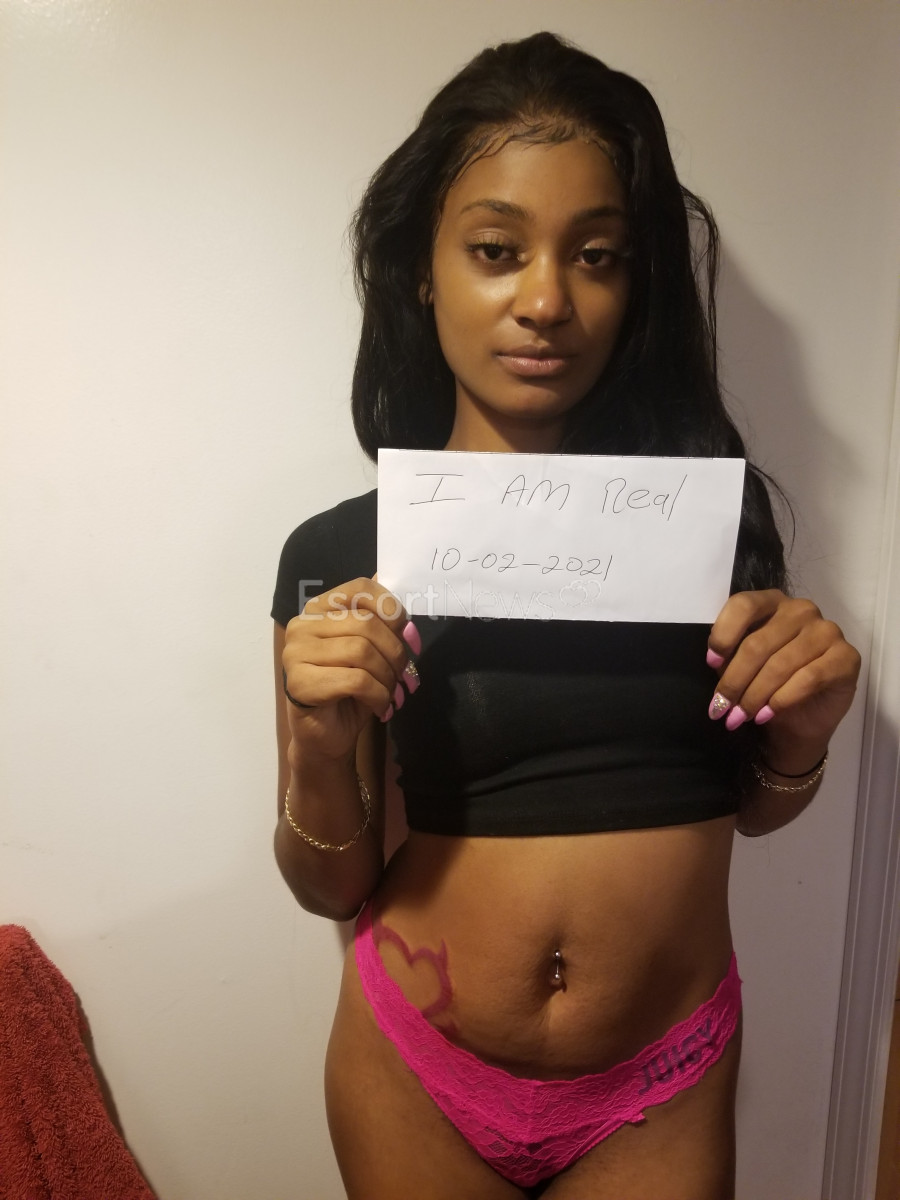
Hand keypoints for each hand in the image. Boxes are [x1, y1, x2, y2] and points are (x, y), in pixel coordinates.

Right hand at [282, 578, 420, 761]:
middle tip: (405, 674)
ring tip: (391, 691)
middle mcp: (302, 624)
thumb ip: (377, 615)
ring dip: (387, 677)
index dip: (393, 611)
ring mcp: (295, 653)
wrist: (326, 735)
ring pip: (362, 651)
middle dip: (395, 652)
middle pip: (366, 624)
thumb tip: (393, 578)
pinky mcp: (299, 682)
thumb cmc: (349, 689)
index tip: (409, 636)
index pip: (361, 589)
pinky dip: (378, 695)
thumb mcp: (370, 647)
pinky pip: (355, 680)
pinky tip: (380, 706)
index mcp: (319, 608)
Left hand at [706, 590, 860, 754]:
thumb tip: (716, 662)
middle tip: (720, 709)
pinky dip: (782, 700)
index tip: (711, 664)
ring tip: (739, 717)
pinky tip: (766, 714)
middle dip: (734, 682)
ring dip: (754, 696)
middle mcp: (801, 610)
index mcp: (772, 602)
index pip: (743, 605)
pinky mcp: (846, 657)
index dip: (723, 635)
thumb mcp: (741, 667)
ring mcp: (827, 631)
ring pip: (780, 665)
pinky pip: (809, 678)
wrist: (800, 720)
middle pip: (757, 644)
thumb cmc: (767, 686)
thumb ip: (730, 657)